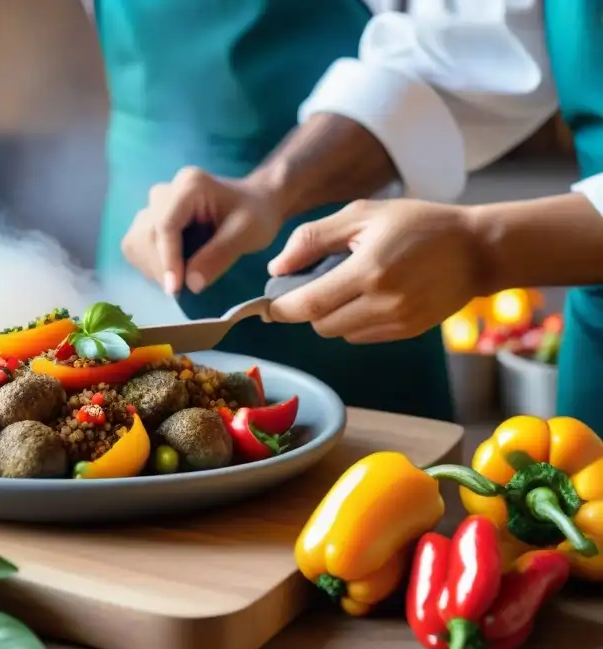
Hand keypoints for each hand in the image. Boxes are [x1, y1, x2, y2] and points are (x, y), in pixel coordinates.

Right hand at [120, 167, 283, 294]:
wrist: (255, 203)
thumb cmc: (255, 215)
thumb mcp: (248, 233)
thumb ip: (220, 256)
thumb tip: (191, 284)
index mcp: (190, 185)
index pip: (166, 224)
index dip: (167, 259)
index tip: (174, 289)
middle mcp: (166, 191)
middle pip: (147, 234)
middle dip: (160, 267)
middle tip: (181, 291)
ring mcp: (154, 205)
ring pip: (136, 240)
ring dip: (152, 267)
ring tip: (177, 280)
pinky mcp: (149, 219)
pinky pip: (136, 245)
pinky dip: (148, 264)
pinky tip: (171, 271)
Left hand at [266, 199, 490, 343]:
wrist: (478, 249)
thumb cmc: (418, 224)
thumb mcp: (362, 215)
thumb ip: (313, 239)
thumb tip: (275, 269)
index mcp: (369, 271)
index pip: (309, 305)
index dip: (281, 309)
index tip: (267, 305)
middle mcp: (384, 303)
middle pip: (320, 325)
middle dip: (307, 309)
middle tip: (311, 285)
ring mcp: (398, 322)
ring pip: (339, 334)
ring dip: (331, 316)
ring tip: (347, 286)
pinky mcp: (408, 332)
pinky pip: (362, 336)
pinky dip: (353, 321)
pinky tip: (369, 296)